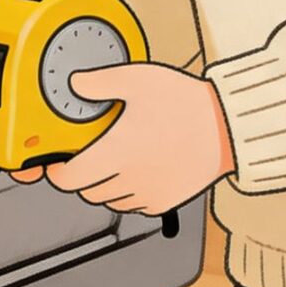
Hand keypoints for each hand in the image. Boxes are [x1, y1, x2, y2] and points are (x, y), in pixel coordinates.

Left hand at [30, 62, 235, 214]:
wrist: (228, 128)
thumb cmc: (189, 106)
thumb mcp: (137, 80)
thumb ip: (99, 82)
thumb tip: (76, 83)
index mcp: (116, 153)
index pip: (69, 178)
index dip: (57, 171)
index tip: (57, 161)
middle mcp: (131, 178)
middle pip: (87, 191)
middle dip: (80, 176)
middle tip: (86, 156)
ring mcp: (149, 193)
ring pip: (110, 200)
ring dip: (104, 185)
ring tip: (112, 162)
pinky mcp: (166, 201)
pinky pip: (136, 206)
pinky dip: (129, 194)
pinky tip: (136, 172)